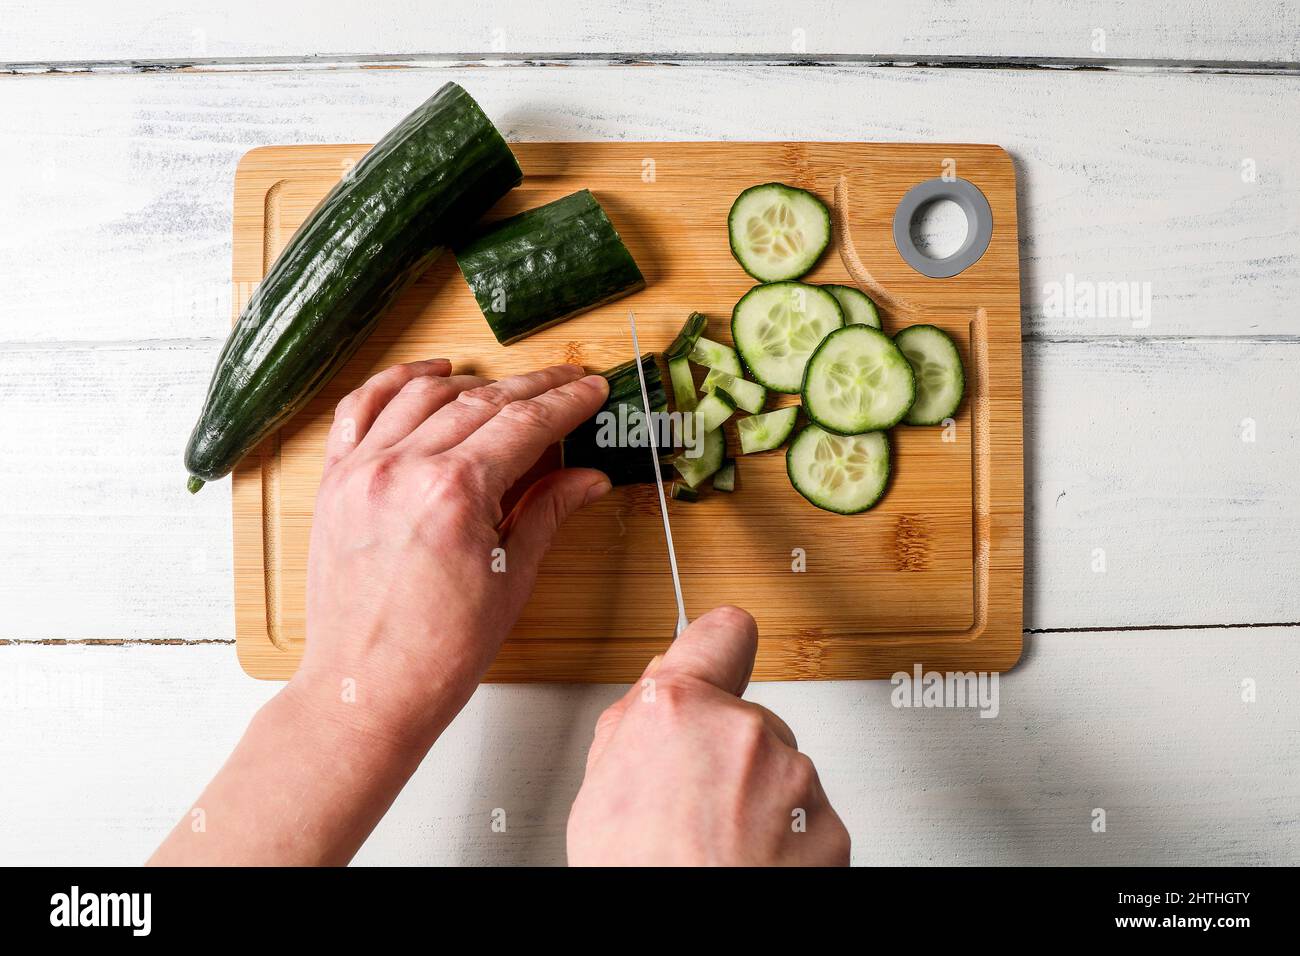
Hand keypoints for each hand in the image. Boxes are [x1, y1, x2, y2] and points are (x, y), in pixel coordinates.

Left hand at [288, 358, 611, 752]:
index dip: (566, 402)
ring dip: (472, 382)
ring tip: (507, 385)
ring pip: (423, 395)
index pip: (525, 423)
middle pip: (481, 402)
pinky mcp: (335, 483)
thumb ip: (547, 513)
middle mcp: (404, 469)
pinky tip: (426, 376)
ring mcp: (362, 471)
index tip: (592, 389)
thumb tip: (587, 478)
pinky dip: (393, 383)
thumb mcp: (512, 581)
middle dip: (533, 388)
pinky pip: (359, 410)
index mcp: (455, 492)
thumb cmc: (438, 652)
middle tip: (567, 382)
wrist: (366, 689)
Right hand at [567, 606, 850, 865]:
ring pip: (780, 769)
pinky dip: (787, 838)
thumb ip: (636, 721)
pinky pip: (808, 815)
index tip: (720, 648)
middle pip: (747, 717)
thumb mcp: (601, 786)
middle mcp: (744, 730)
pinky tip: (747, 863)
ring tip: (716, 846)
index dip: (718, 643)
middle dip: (728, 751)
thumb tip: (659, 688)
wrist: (684, 934)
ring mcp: (793, 777)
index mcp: (680, 708)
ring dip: (759, 799)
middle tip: (694, 803)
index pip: (722, 631)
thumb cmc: (636, 875)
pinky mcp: (827, 824)